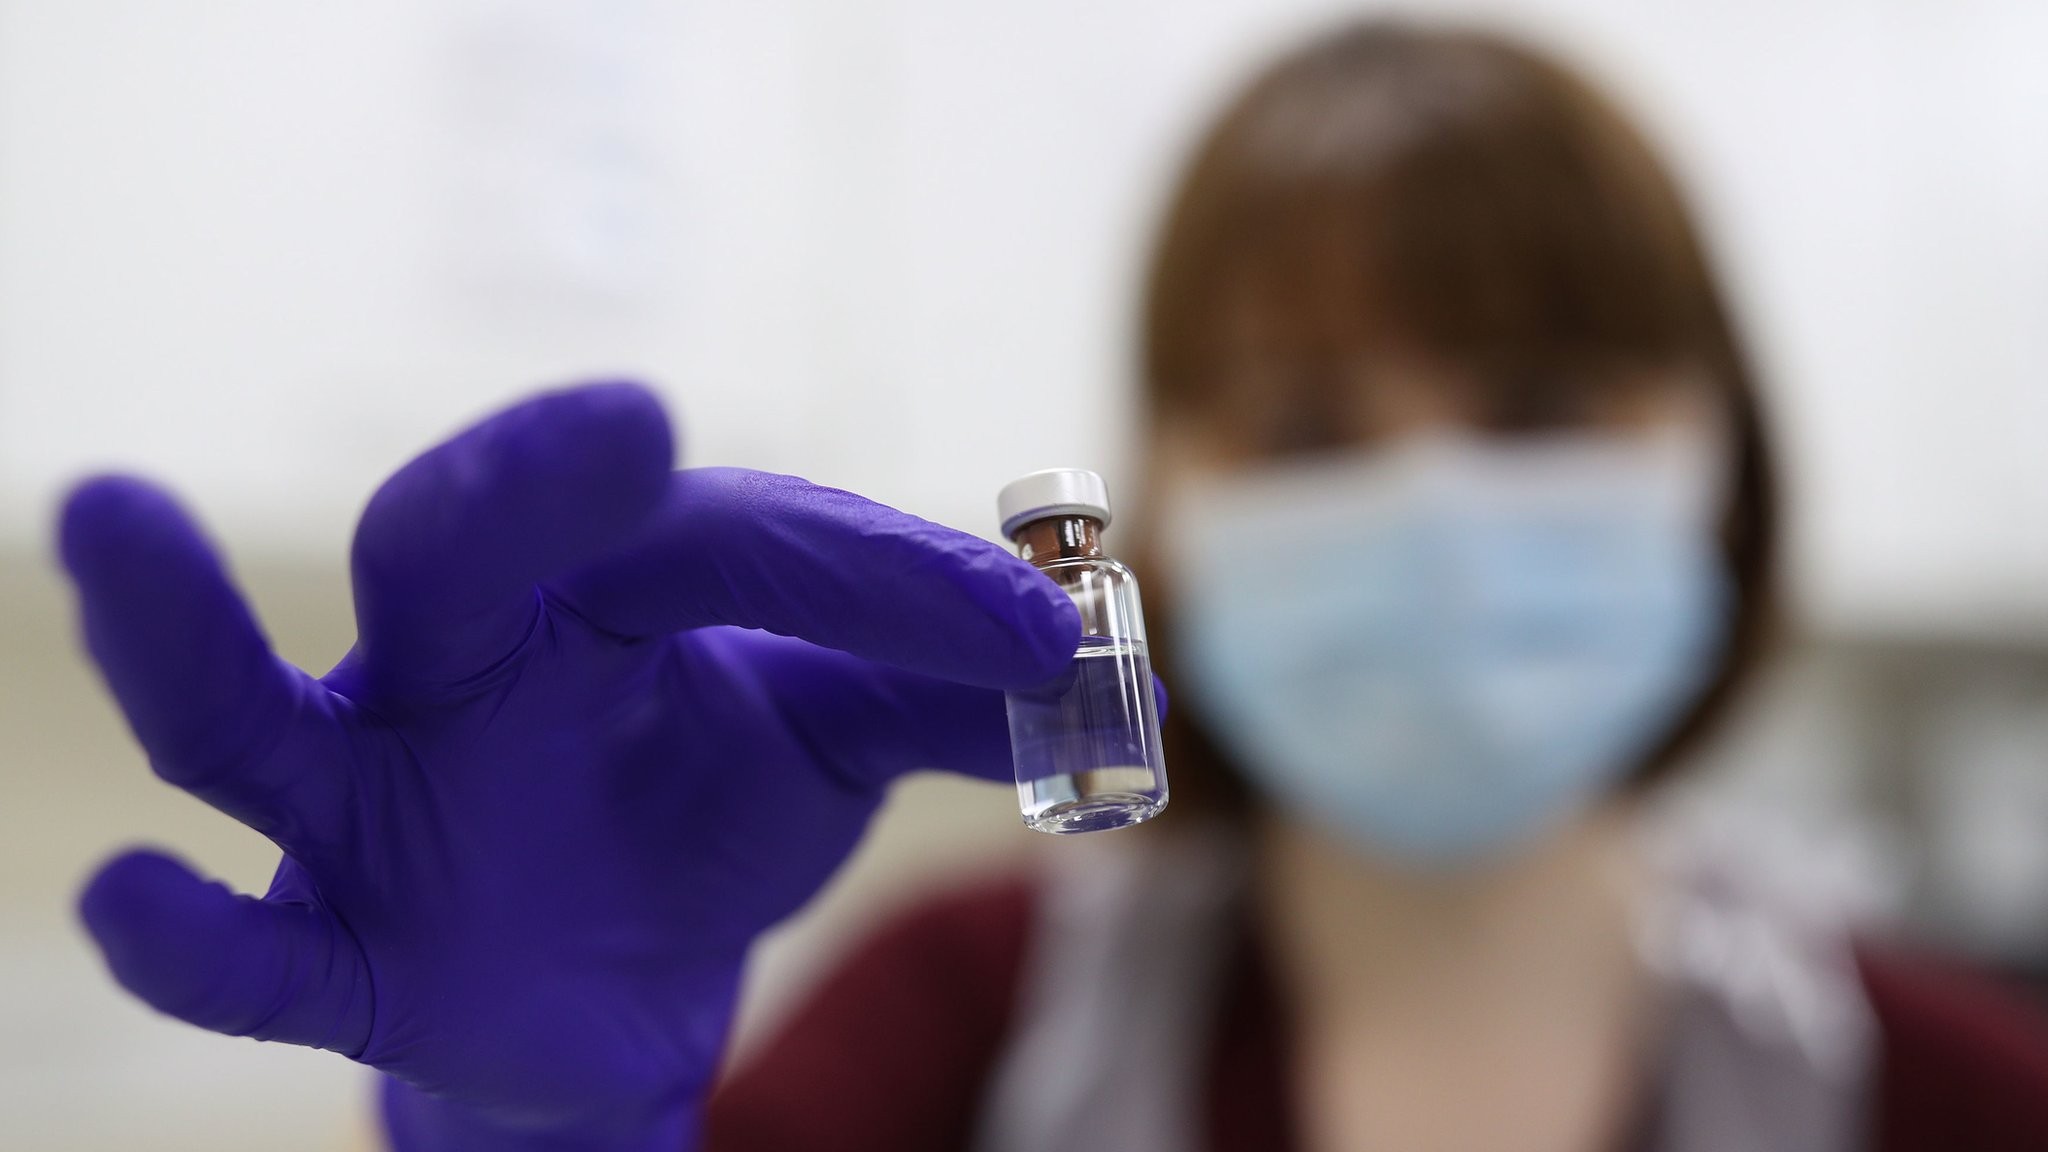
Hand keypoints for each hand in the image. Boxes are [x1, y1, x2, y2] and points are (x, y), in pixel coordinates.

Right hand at [63, 383, 1078, 1150]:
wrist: (605, 992)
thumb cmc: (703, 821)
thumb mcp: (833, 749)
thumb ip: (953, 708)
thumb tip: (1126, 697)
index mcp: (594, 589)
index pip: (730, 547)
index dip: (888, 588)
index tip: (1043, 643)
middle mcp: (458, 664)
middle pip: (453, 543)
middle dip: (526, 484)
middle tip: (628, 425)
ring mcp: (367, 803)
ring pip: (242, 709)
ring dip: (170, 628)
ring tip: (104, 516)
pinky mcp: (337, 947)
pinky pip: (246, 949)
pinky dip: (190, 935)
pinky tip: (122, 903)